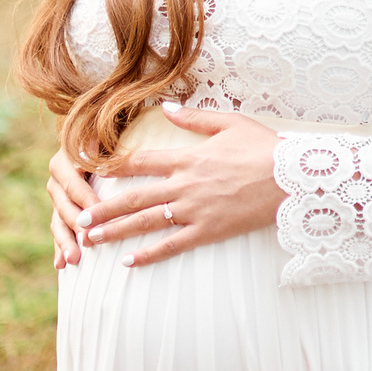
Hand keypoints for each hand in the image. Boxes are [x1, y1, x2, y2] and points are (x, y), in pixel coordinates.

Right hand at [45, 148, 95, 269]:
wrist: (98, 143)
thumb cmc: (107, 140)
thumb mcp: (102, 137)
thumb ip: (96, 144)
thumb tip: (93, 151)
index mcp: (63, 162)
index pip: (74, 184)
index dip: (85, 199)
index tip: (97, 213)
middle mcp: (56, 182)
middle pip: (65, 207)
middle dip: (77, 226)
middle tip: (88, 243)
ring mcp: (56, 200)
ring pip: (59, 223)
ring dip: (66, 242)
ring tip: (74, 260)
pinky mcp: (60, 214)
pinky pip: (58, 232)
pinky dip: (59, 248)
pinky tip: (61, 265)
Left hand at [84, 105, 283, 267]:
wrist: (292, 178)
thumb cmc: (265, 148)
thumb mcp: (230, 123)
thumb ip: (195, 118)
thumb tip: (167, 107)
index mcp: (187, 158)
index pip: (140, 162)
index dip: (113, 165)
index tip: (90, 169)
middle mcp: (184, 185)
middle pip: (134, 198)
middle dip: (103, 208)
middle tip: (78, 218)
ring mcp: (195, 210)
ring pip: (146, 223)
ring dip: (115, 232)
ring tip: (91, 240)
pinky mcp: (209, 230)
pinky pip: (173, 245)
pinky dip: (149, 255)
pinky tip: (129, 263)